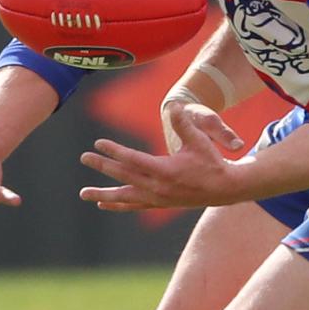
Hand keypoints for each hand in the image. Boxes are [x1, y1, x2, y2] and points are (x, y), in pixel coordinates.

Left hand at [80, 103, 242, 210]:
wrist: (225, 188)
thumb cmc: (212, 161)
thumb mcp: (199, 139)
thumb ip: (184, 123)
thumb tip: (174, 104)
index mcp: (165, 171)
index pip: (133, 159)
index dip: (115, 151)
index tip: (98, 143)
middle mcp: (158, 187)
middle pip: (124, 175)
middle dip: (103, 166)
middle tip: (83, 158)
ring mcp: (158, 198)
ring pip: (125, 197)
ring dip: (103, 194)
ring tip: (83, 193)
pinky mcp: (160, 204)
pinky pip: (133, 205)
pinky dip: (117, 204)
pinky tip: (103, 203)